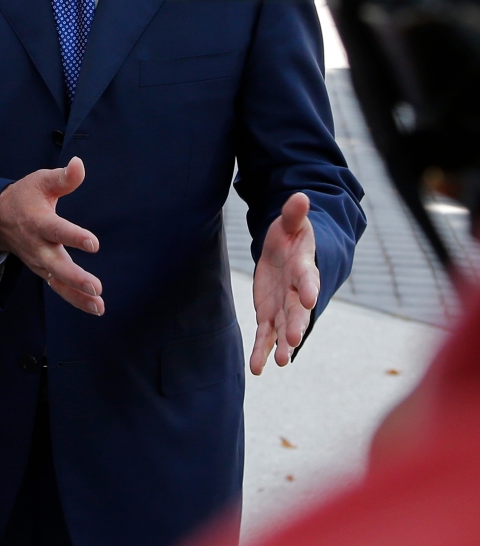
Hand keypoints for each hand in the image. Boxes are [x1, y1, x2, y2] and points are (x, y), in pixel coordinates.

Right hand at [0, 156, 103, 314]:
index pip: (56, 230)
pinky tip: (95, 306)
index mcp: (38, 221)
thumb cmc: (24, 197)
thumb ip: (63, 177)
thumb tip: (79, 164)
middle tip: (95, 286)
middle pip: (55, 264)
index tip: (93, 243)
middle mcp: (37, 245)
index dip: (74, 236)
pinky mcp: (42, 270)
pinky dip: (75, 299)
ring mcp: (39, 261)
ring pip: (57, 281)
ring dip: (77, 295)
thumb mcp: (41, 181)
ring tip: (98, 304)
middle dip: (75, 277)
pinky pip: (58, 287)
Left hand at [250, 192, 318, 374]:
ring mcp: (284, 306)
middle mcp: (297, 292)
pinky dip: (262, 350)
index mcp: (304, 268)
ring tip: (281, 362)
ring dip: (282, 345)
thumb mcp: (291, 222)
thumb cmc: (292, 235)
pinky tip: (257, 368)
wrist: (290, 252)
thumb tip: (300, 197)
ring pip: (283, 327)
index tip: (309, 296)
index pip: (308, 277)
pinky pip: (266, 334)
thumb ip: (294, 214)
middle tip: (294, 341)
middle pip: (298, 310)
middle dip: (296, 324)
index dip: (309, 286)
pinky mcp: (270, 314)